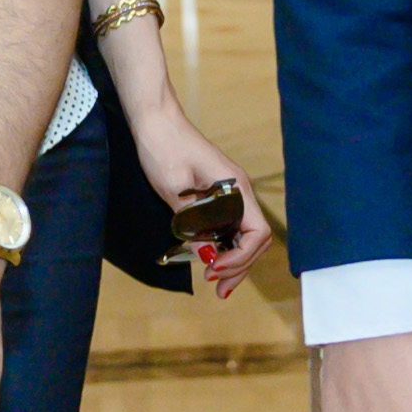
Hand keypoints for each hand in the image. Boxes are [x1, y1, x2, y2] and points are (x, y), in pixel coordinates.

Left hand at [115, 96, 268, 297]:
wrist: (155, 120)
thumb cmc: (163, 148)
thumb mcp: (174, 192)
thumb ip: (194, 225)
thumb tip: (207, 257)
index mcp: (236, 188)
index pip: (256, 233)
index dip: (239, 257)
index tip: (212, 269)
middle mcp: (240, 191)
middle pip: (254, 239)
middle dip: (240, 266)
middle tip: (219, 290)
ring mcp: (230, 192)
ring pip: (243, 235)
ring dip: (234, 260)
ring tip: (217, 284)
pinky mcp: (218, 193)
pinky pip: (229, 225)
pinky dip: (224, 246)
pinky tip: (210, 259)